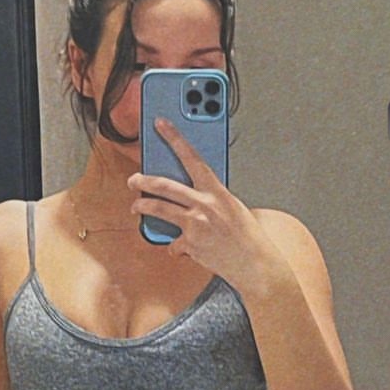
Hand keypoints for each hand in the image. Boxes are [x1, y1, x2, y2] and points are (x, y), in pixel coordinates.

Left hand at [126, 118, 283, 295]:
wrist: (255, 264)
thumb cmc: (248, 236)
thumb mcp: (233, 207)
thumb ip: (212, 197)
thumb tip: (193, 193)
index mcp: (217, 191)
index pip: (192, 157)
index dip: (174, 138)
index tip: (160, 124)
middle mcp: (204, 205)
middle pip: (165, 185)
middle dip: (144, 180)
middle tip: (133, 179)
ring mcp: (195, 224)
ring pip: (159, 209)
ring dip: (143, 206)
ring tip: (136, 207)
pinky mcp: (190, 244)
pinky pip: (173, 243)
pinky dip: (176, 246)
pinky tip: (182, 248)